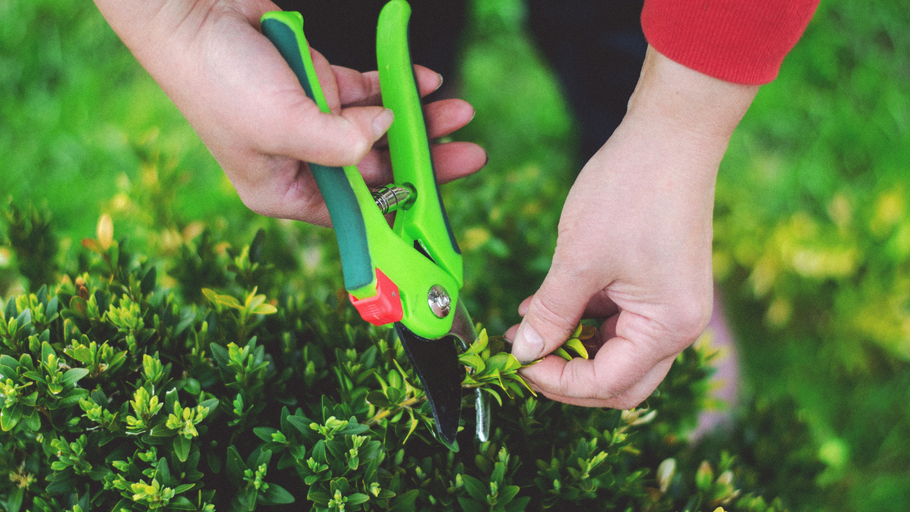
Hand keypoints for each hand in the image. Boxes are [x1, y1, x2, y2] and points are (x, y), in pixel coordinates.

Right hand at [93, 0, 486, 225]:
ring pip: (379, 127)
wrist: (190, 12)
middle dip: (423, 159)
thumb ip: (338, 143)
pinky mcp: (319, 84)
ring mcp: (313, 121)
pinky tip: (427, 82)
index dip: (401, 208)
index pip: (355, 211)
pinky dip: (396, 85)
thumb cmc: (218, 78)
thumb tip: (384, 135)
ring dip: (419, 119)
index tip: (442, 207)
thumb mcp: (281, 123)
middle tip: (469, 154)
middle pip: (376, 169)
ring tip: (460, 111)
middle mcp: (302, 161)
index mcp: (286, 190)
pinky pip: (369, 90)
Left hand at [507, 47, 757, 407]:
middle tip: (524, 357)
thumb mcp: (578, 259)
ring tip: (523, 323)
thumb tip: (524, 351)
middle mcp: (678, 325)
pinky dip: (583, 318)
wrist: (670, 134)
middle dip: (568, 374)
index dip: (557, 381)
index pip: (607, 384)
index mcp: (668, 327)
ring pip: (615, 350)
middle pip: (618, 379)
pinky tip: (545, 304)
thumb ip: (550, 312)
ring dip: (571, 344)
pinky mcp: (660, 285)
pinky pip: (619, 319)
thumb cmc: (629, 192)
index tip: (517, 363)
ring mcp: (672, 305)